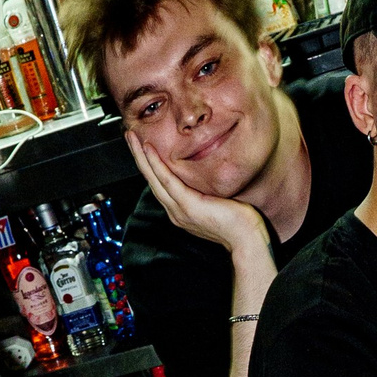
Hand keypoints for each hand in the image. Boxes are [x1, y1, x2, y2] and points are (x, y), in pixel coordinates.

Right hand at [126, 127, 274, 263]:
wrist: (246, 239)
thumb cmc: (239, 223)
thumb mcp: (217, 203)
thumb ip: (205, 192)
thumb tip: (205, 180)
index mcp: (181, 211)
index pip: (160, 184)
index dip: (149, 165)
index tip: (143, 147)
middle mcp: (176, 212)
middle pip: (151, 179)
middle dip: (139, 156)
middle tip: (129, 136)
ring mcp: (180, 210)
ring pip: (154, 178)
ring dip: (141, 156)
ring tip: (132, 138)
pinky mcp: (188, 205)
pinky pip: (167, 180)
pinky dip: (156, 164)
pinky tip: (148, 149)